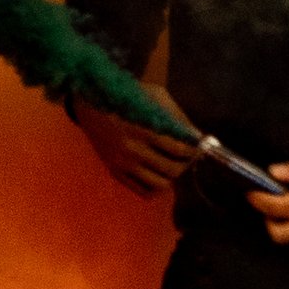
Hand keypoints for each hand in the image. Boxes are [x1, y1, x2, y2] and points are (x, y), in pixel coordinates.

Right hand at [74, 97, 195, 197]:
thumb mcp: (154, 96)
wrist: (90, 106)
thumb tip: (197, 136)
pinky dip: (156, 186)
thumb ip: (176, 116)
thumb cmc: (127, 97)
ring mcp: (123, 165)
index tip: (198, 146)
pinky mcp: (115, 173)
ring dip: (172, 176)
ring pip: (160, 184)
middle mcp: (133, 151)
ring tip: (174, 165)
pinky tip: (159, 174)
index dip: (194, 150)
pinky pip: (143, 191)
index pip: (179, 149)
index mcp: (143, 130)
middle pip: (172, 170)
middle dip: (186, 163)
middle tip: (188, 156)